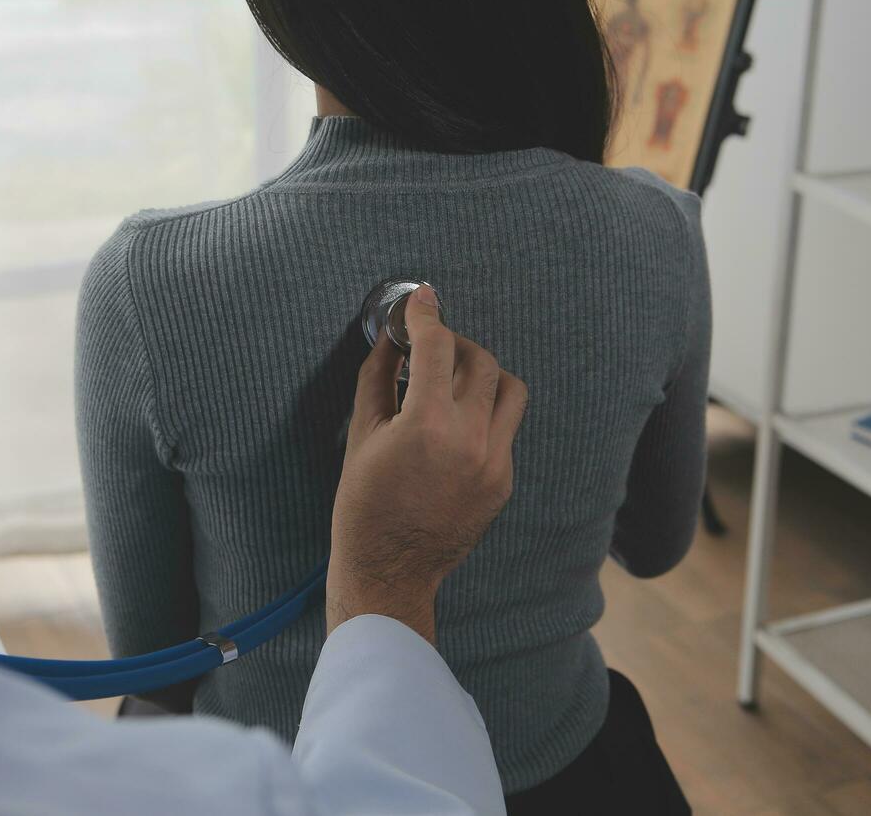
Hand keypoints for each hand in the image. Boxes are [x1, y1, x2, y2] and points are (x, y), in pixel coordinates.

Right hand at [327, 286, 527, 644]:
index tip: (422, 300)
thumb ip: (378, 379)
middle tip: (430, 347)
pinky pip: (505, 429)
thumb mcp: (360, 436)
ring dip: (483, 374)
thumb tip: (391, 340)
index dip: (426, 315)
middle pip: (481, 361)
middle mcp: (471, 440)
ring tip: (452, 381)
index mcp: (428, 425)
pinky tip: (453, 426)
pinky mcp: (504, 482)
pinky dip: (483, 414)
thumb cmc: (363, 506)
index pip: (437, 346)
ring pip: (510, 390)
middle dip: (454, 344)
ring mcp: (494, 463)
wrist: (389, 571)